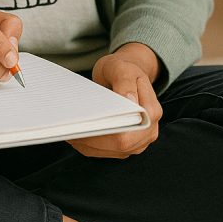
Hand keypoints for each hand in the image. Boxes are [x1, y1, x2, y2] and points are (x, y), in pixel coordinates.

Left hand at [68, 43, 162, 157]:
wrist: (127, 74)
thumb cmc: (123, 69)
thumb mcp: (122, 68)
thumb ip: (125, 83)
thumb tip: (129, 101)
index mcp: (152, 111)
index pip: (129, 132)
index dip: (107, 132)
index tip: (86, 124)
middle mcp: (149, 130)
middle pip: (119, 146)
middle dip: (94, 140)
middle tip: (70, 129)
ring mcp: (139, 141)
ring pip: (112, 152)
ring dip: (89, 144)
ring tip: (70, 132)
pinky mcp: (128, 146)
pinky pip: (107, 153)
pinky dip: (90, 146)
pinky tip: (77, 136)